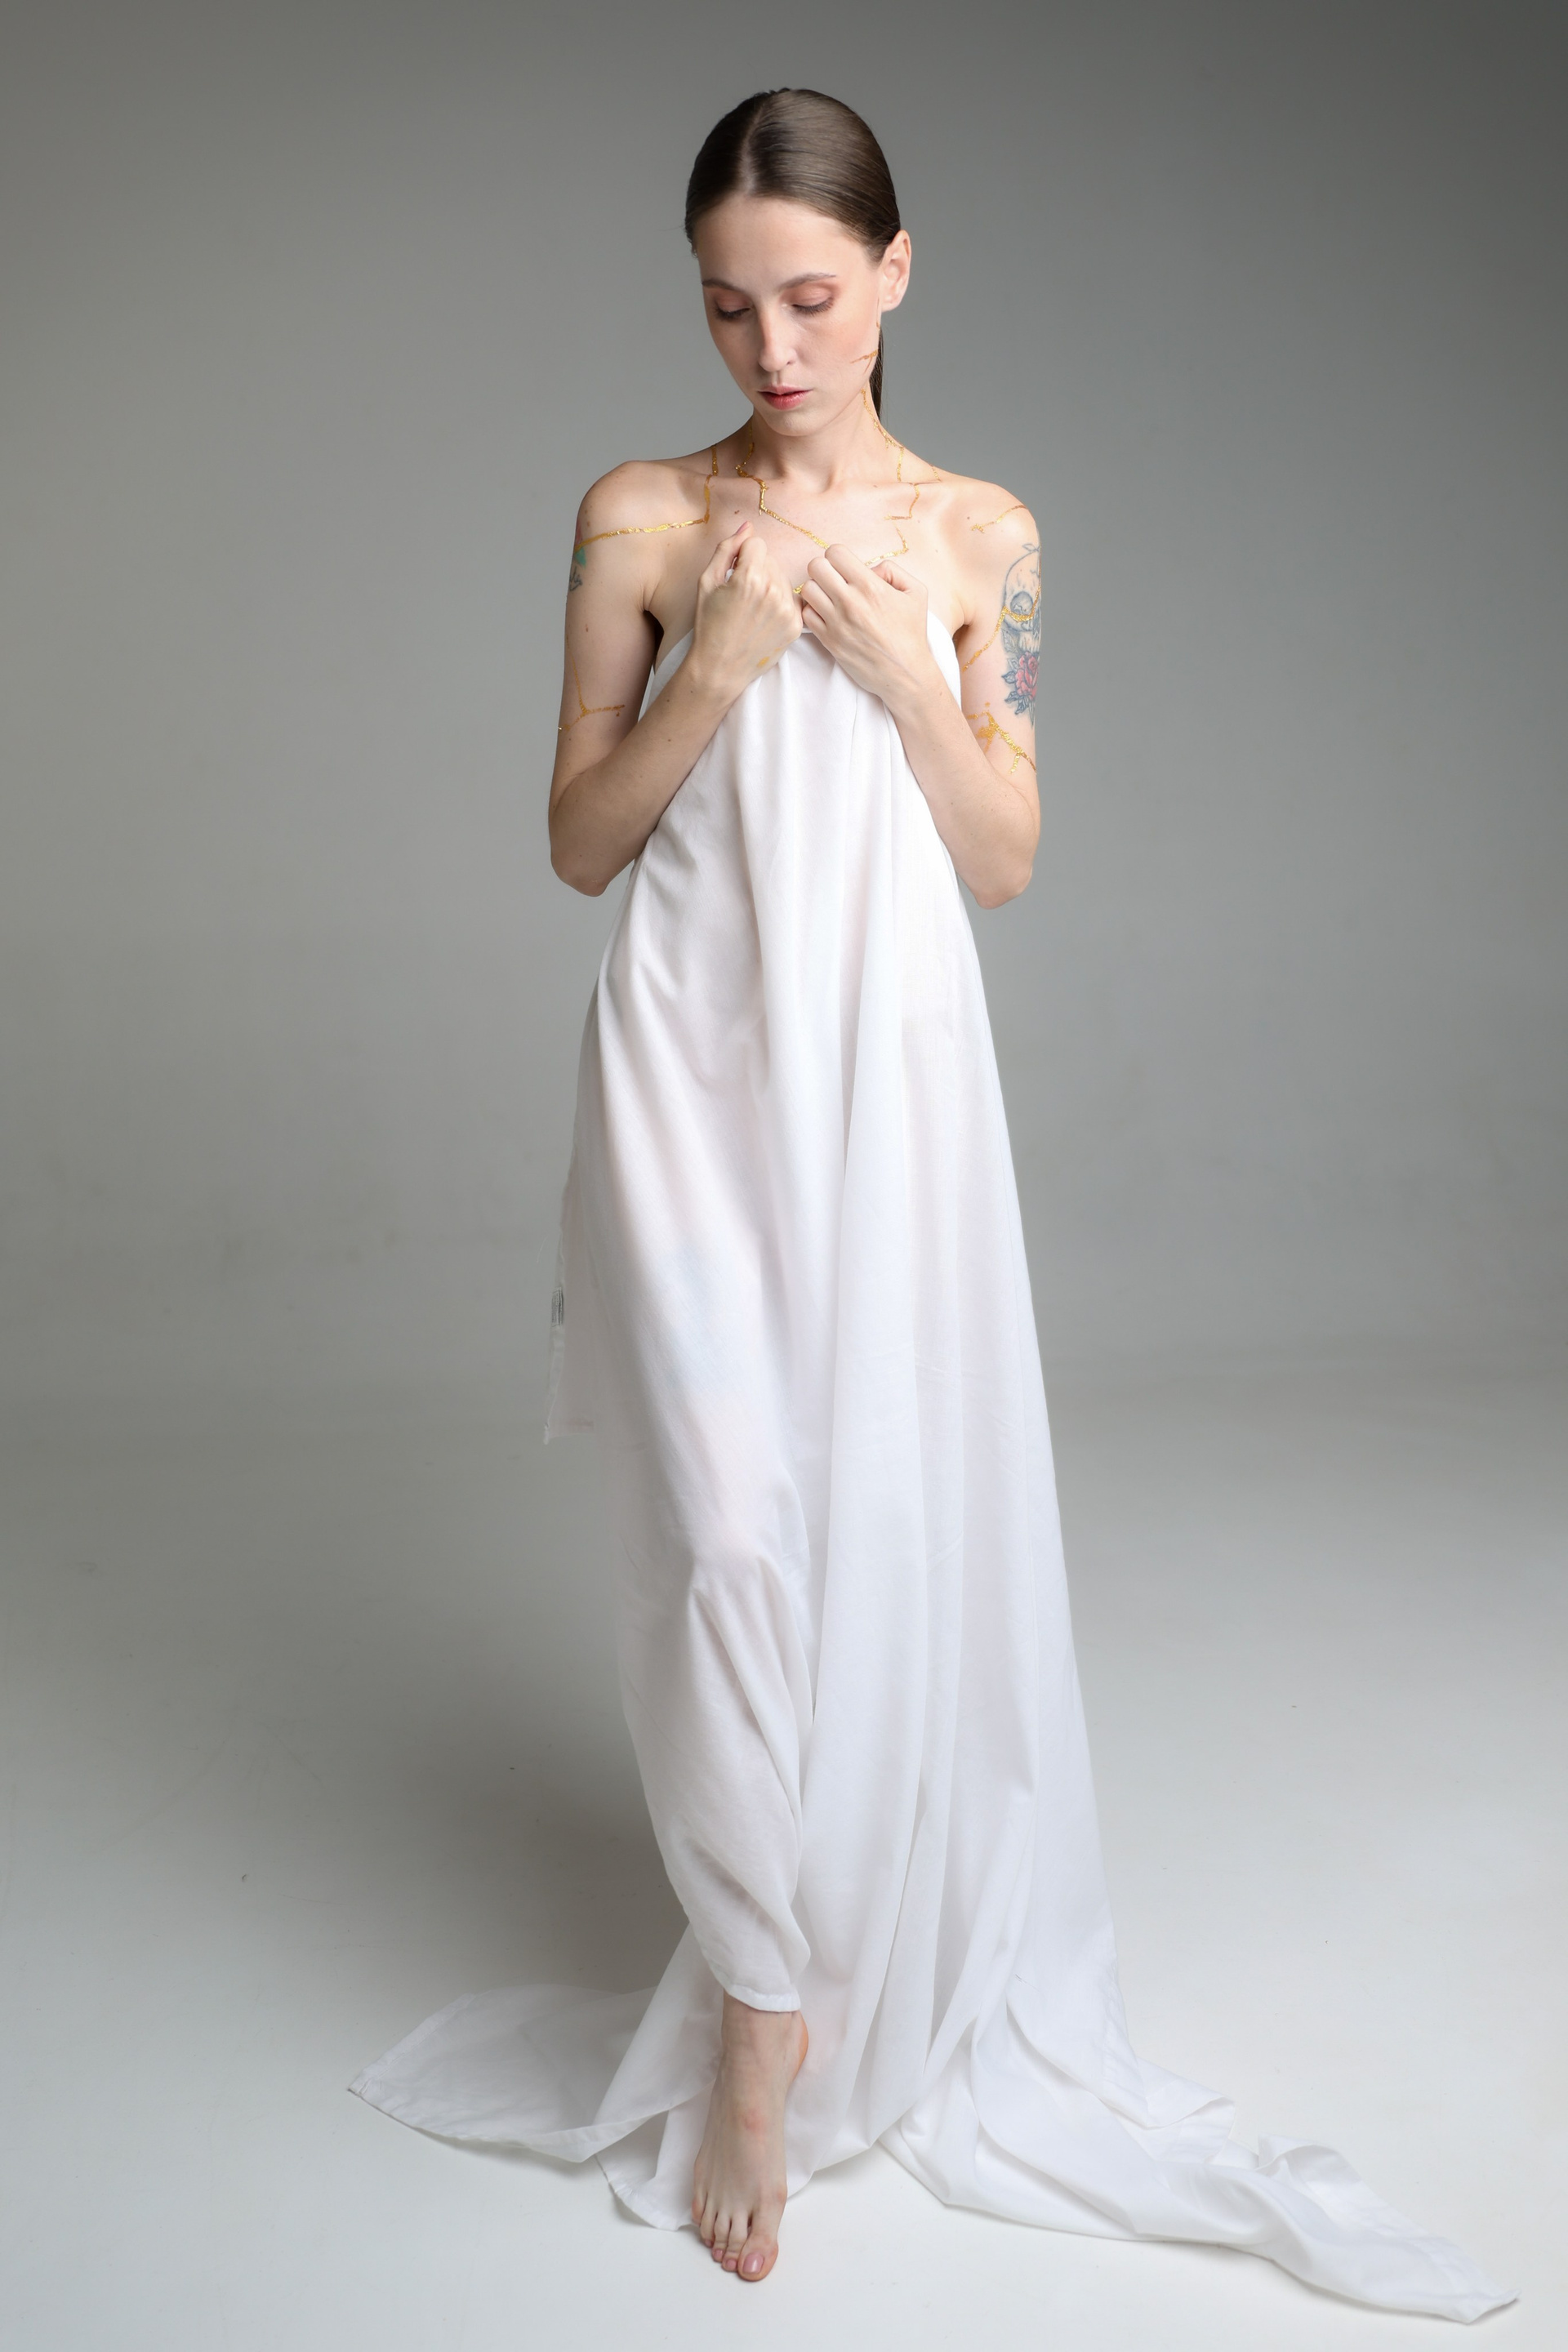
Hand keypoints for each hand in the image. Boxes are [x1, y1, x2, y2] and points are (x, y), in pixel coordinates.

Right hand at [688, 522, 801, 702]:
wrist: (720, 667)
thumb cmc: (709, 624)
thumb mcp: (707, 582)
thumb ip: (727, 549)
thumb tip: (747, 527)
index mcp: (750, 578)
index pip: (757, 544)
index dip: (742, 556)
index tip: (734, 574)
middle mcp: (773, 591)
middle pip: (771, 560)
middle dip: (757, 569)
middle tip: (742, 595)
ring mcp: (788, 610)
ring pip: (783, 578)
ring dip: (770, 585)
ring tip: (753, 608)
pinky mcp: (796, 625)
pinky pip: (792, 598)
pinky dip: (780, 603)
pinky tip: (764, 618)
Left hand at [798, 547, 937, 713]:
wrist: (905, 674)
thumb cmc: (912, 633)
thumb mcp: (916, 593)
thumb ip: (893, 570)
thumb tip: (869, 568)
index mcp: (871, 587)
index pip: (835, 552)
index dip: (838, 556)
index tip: (845, 568)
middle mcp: (851, 602)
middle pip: (815, 567)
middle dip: (823, 569)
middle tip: (833, 580)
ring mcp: (837, 623)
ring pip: (807, 590)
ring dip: (816, 590)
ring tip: (829, 598)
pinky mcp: (829, 641)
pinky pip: (806, 615)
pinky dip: (813, 611)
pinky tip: (826, 615)